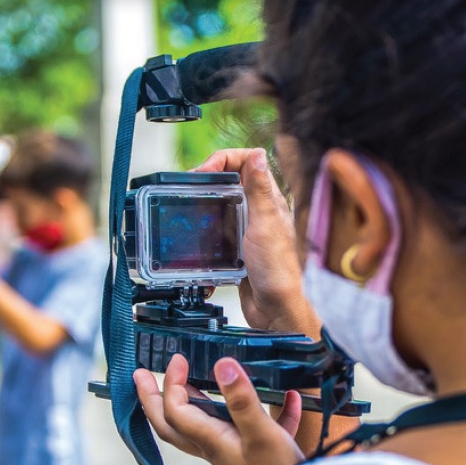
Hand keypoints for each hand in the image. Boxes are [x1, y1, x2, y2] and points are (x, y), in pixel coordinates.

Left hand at [134, 355, 303, 464]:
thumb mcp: (261, 433)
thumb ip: (242, 399)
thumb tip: (222, 365)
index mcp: (212, 439)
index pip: (175, 410)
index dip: (171, 383)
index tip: (177, 360)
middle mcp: (216, 445)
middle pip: (173, 423)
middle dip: (154, 399)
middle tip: (142, 376)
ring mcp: (235, 449)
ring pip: (205, 424)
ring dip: (194, 401)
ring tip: (189, 380)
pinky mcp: (259, 452)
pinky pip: (257, 428)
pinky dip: (267, 411)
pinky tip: (290, 398)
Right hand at [193, 149, 317, 335]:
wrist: (275, 309)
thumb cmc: (276, 270)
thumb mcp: (264, 225)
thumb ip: (260, 190)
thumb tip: (258, 155)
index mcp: (268, 200)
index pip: (246, 162)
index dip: (223, 159)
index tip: (205, 171)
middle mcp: (258, 211)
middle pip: (230, 180)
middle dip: (209, 179)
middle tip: (190, 186)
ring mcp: (247, 228)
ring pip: (222, 204)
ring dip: (205, 204)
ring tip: (189, 208)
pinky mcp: (237, 247)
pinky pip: (218, 230)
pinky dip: (206, 229)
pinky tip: (198, 235)